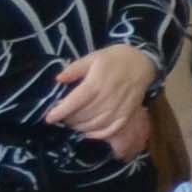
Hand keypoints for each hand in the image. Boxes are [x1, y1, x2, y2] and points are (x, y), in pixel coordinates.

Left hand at [44, 44, 158, 152]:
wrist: (142, 62)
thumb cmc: (114, 59)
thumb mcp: (92, 57)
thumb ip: (74, 69)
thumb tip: (58, 79)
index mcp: (97, 82)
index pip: (75, 101)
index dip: (60, 111)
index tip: (49, 118)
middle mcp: (108, 97)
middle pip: (83, 115)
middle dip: (69, 119)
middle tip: (61, 118)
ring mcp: (119, 107)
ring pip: (96, 124)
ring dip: (81, 127)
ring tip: (73, 124)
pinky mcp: (127, 113)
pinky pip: (111, 129)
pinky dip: (98, 134)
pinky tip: (89, 132)